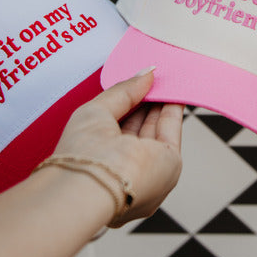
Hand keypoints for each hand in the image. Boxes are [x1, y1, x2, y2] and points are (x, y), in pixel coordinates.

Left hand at [50, 70, 182, 226]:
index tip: (133, 85)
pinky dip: (174, 108)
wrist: (95, 183)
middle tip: (151, 77)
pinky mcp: (169, 165)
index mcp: (101, 164)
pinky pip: (172, 130)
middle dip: (146, 101)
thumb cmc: (82, 155)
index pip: (116, 130)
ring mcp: (147, 170)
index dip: (127, 105)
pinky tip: (172, 88)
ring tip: (163, 76)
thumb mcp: (96, 112)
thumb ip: (124, 92)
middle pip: (139, 129)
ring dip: (161, 102)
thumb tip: (147, 73)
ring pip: (157, 129)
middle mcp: (125, 170)